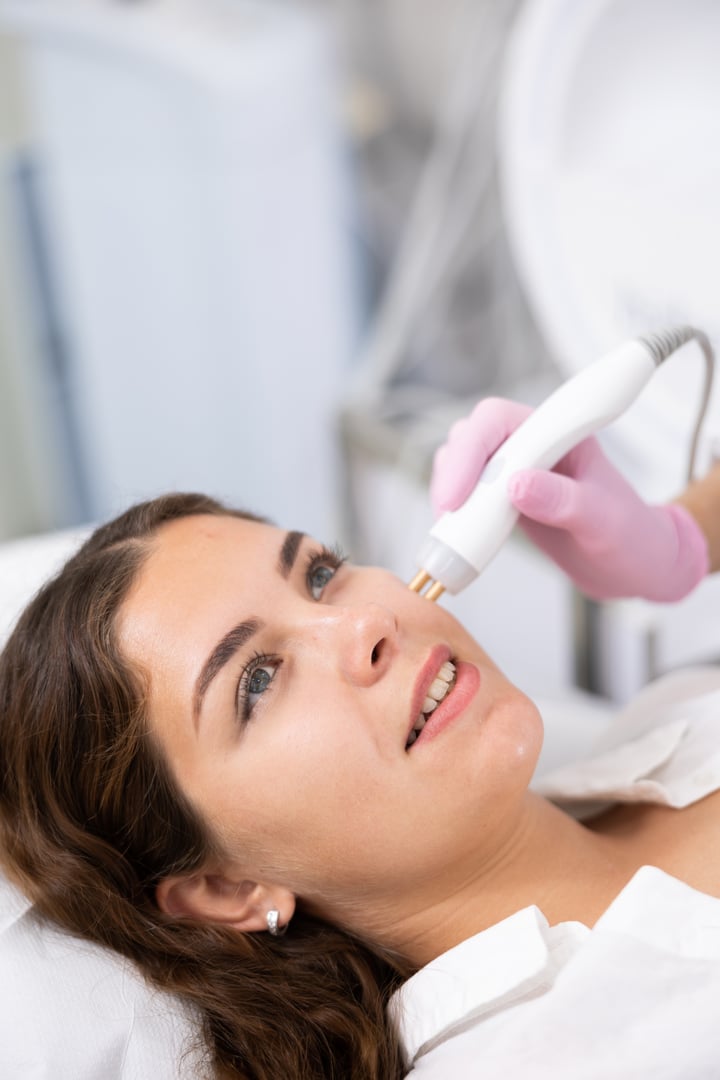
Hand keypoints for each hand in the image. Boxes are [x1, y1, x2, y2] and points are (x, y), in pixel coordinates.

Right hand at [431, 397, 708, 601]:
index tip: (458, 496)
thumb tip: (516, 487)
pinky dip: (456, 514)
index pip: (497, 419)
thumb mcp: (604, 520)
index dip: (470, 451)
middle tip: (449, 519)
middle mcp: (531, 443)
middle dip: (453, 475)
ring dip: (450, 494)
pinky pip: (464, 494)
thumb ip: (564, 501)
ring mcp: (513, 469)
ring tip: (457, 534)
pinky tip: (463, 538)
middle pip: (470, 438)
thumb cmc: (629, 536)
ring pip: (460, 464)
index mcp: (559, 432)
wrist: (630, 565)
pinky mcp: (501, 497)